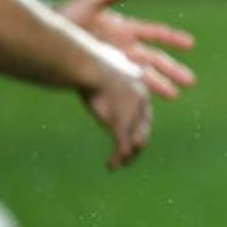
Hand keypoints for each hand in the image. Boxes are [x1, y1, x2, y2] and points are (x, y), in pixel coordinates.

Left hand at [57, 0, 195, 98]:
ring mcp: (115, 62)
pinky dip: (135, 93)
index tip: (191, 44)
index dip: (173, 38)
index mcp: (126, 29)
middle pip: (155, 59)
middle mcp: (125, 47)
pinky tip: (145, 103)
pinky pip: (123, 84)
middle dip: (173, 69)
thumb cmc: (65, 14)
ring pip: (142, 75)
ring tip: (174, 95)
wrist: (42, 34)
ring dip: (158, 85)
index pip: (155, 34)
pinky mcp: (102, 74)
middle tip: (190, 81)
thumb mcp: (90, 0)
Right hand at [79, 48, 152, 170]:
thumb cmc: (86, 60)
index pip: (143, 109)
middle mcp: (140, 100)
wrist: (88, 65)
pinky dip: (118, 157)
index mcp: (138, 85)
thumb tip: (83, 62)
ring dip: (129, 155)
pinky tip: (111, 166)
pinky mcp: (120, 123)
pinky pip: (122, 145)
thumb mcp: (98, 63)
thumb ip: (97, 70)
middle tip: (131, 156)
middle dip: (139, 143)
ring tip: (122, 164)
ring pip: (136, 139)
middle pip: (144, 127)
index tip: (135, 133)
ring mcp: (131, 112)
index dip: (139, 123)